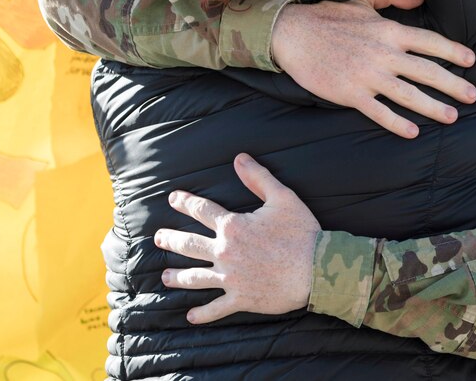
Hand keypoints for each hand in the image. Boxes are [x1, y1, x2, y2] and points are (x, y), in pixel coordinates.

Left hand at [156, 153, 318, 323]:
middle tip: (158, 238)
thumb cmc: (301, 232)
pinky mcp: (241, 298)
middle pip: (189, 245)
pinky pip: (216, 308)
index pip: (202, 210)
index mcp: (233, 227)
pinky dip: (202, 314)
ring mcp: (231, 278)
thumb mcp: (283, 198)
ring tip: (164, 277)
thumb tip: (239, 158)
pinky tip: (190, 316)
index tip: (173, 198)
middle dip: (171, 240)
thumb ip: (258, 178)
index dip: (186, 202)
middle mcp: (225, 252)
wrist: (317, 269)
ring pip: (195, 278)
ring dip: (177, 277)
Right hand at [271, 0, 475, 138]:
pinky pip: (378, 112)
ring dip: (433, 107)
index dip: (453, 51)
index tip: (471, 61)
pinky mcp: (350, 93)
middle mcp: (384, 53)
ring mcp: (367, 75)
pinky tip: (413, 132)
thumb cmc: (328, 14)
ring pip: (408, 95)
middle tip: (473, 96)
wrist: (291, 32)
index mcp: (389, 30)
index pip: (430, 42)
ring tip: (452, 116)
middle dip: (453, 84)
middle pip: (427, 71)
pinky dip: (396, 123)